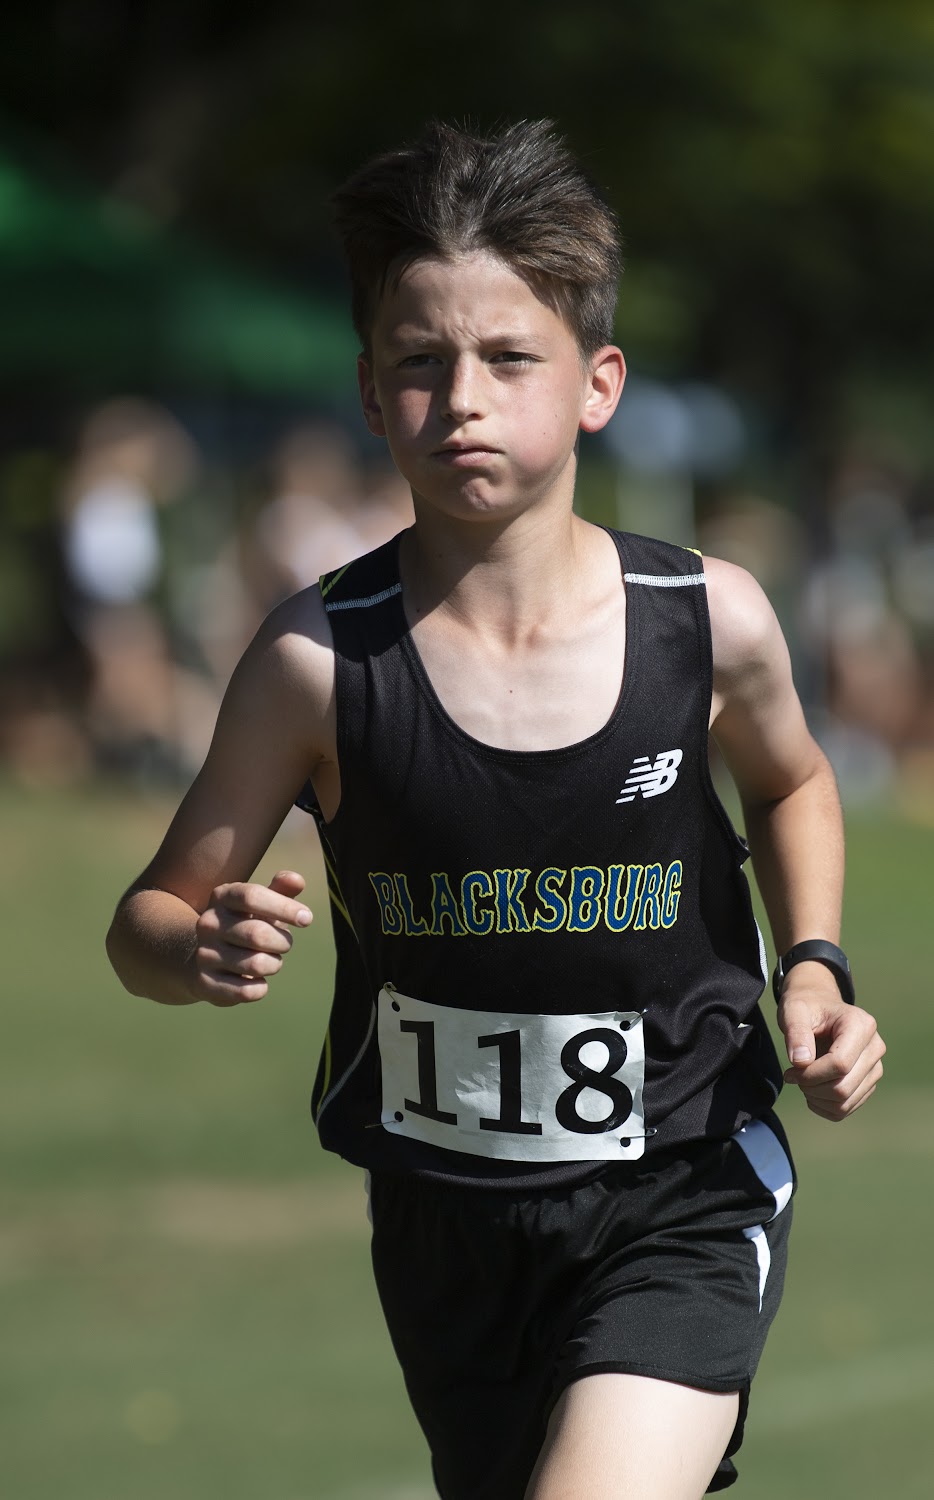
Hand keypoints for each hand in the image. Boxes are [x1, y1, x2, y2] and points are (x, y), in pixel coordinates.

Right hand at [191, 870, 311, 1005]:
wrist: (204, 959)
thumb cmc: (245, 925)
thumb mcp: (261, 905)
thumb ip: (281, 890)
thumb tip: (297, 880)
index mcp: (222, 897)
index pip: (252, 896)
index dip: (283, 907)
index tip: (307, 918)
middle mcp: (208, 923)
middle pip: (257, 934)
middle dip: (282, 942)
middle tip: (284, 944)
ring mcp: (204, 953)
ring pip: (256, 964)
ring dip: (274, 964)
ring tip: (269, 961)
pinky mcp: (204, 983)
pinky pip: (247, 991)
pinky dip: (261, 988)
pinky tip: (256, 981)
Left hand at [778, 974, 884, 1120]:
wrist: (818, 1009)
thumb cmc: (805, 1008)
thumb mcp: (793, 1011)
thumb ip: (795, 1032)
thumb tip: (801, 1061)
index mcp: (861, 1025)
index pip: (840, 1064)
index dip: (810, 1074)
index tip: (790, 1071)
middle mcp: (875, 1047)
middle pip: (843, 1087)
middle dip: (811, 1088)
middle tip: (793, 1076)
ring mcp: (875, 1067)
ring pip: (845, 1103)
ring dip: (816, 1099)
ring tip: (802, 1081)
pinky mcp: (869, 1083)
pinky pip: (847, 1109)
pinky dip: (824, 1107)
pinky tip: (811, 1091)